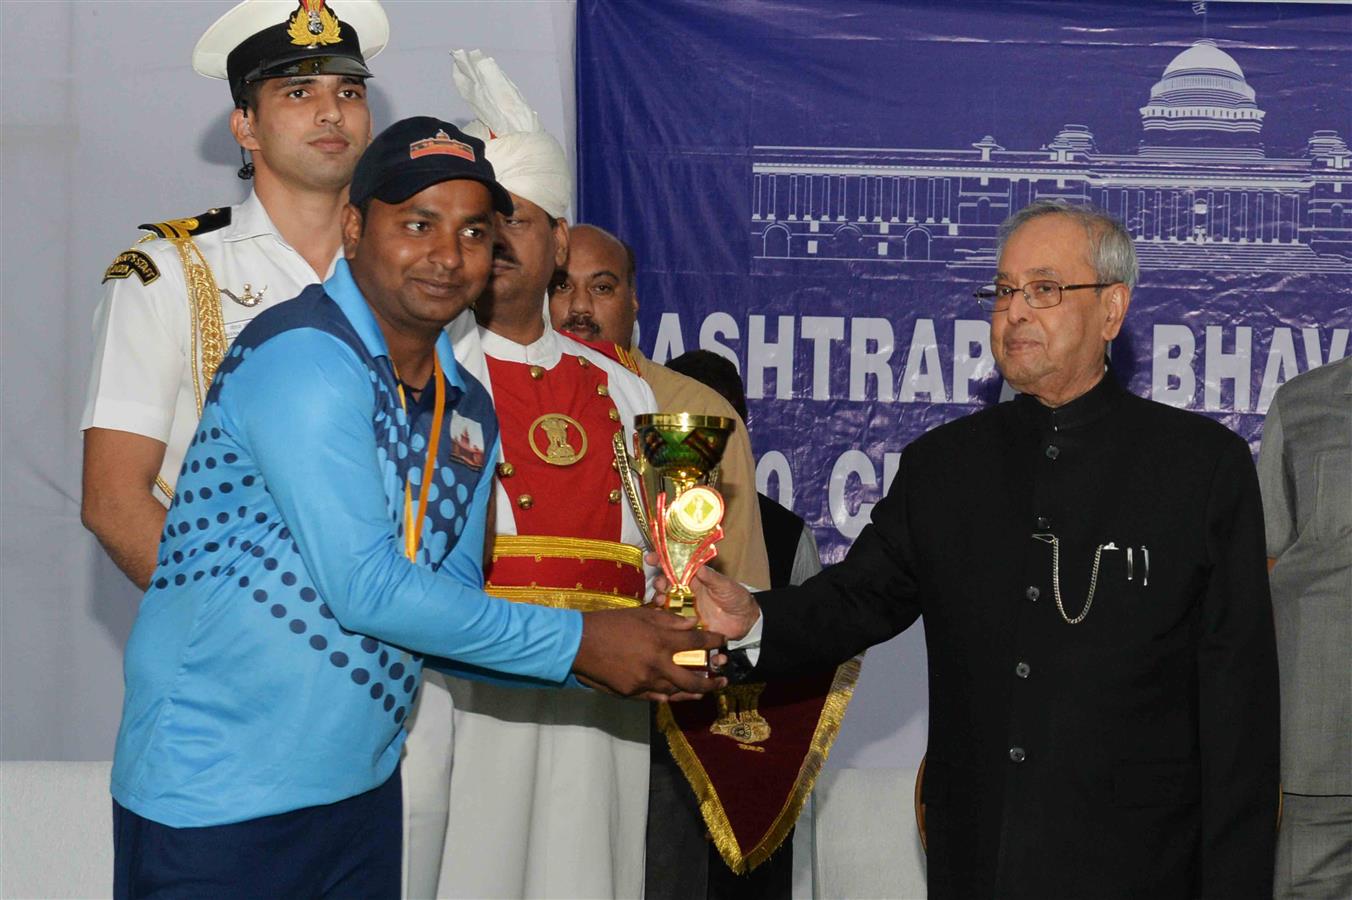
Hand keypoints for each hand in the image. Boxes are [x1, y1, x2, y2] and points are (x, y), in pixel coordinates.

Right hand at [573, 607, 727, 698]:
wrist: (579, 644)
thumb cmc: (610, 623)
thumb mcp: (640, 615)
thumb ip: (668, 621)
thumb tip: (692, 624)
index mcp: (660, 641)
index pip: (696, 641)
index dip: (713, 641)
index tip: (724, 641)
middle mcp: (657, 665)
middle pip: (692, 679)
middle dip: (711, 682)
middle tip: (723, 680)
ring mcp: (644, 682)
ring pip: (675, 691)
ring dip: (692, 692)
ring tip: (704, 692)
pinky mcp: (632, 692)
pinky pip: (656, 697)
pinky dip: (668, 696)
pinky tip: (674, 695)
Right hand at [647, 553, 760, 641]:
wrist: (744, 622)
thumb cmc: (736, 598)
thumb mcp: (725, 585)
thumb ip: (711, 577)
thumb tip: (698, 566)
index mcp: (695, 577)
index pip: (675, 566)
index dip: (662, 560)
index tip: (651, 557)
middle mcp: (687, 590)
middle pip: (666, 583)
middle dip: (659, 581)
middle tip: (659, 583)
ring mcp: (685, 606)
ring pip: (665, 600)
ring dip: (659, 598)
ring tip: (660, 599)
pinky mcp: (686, 622)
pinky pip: (671, 619)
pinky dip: (664, 617)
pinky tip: (662, 616)